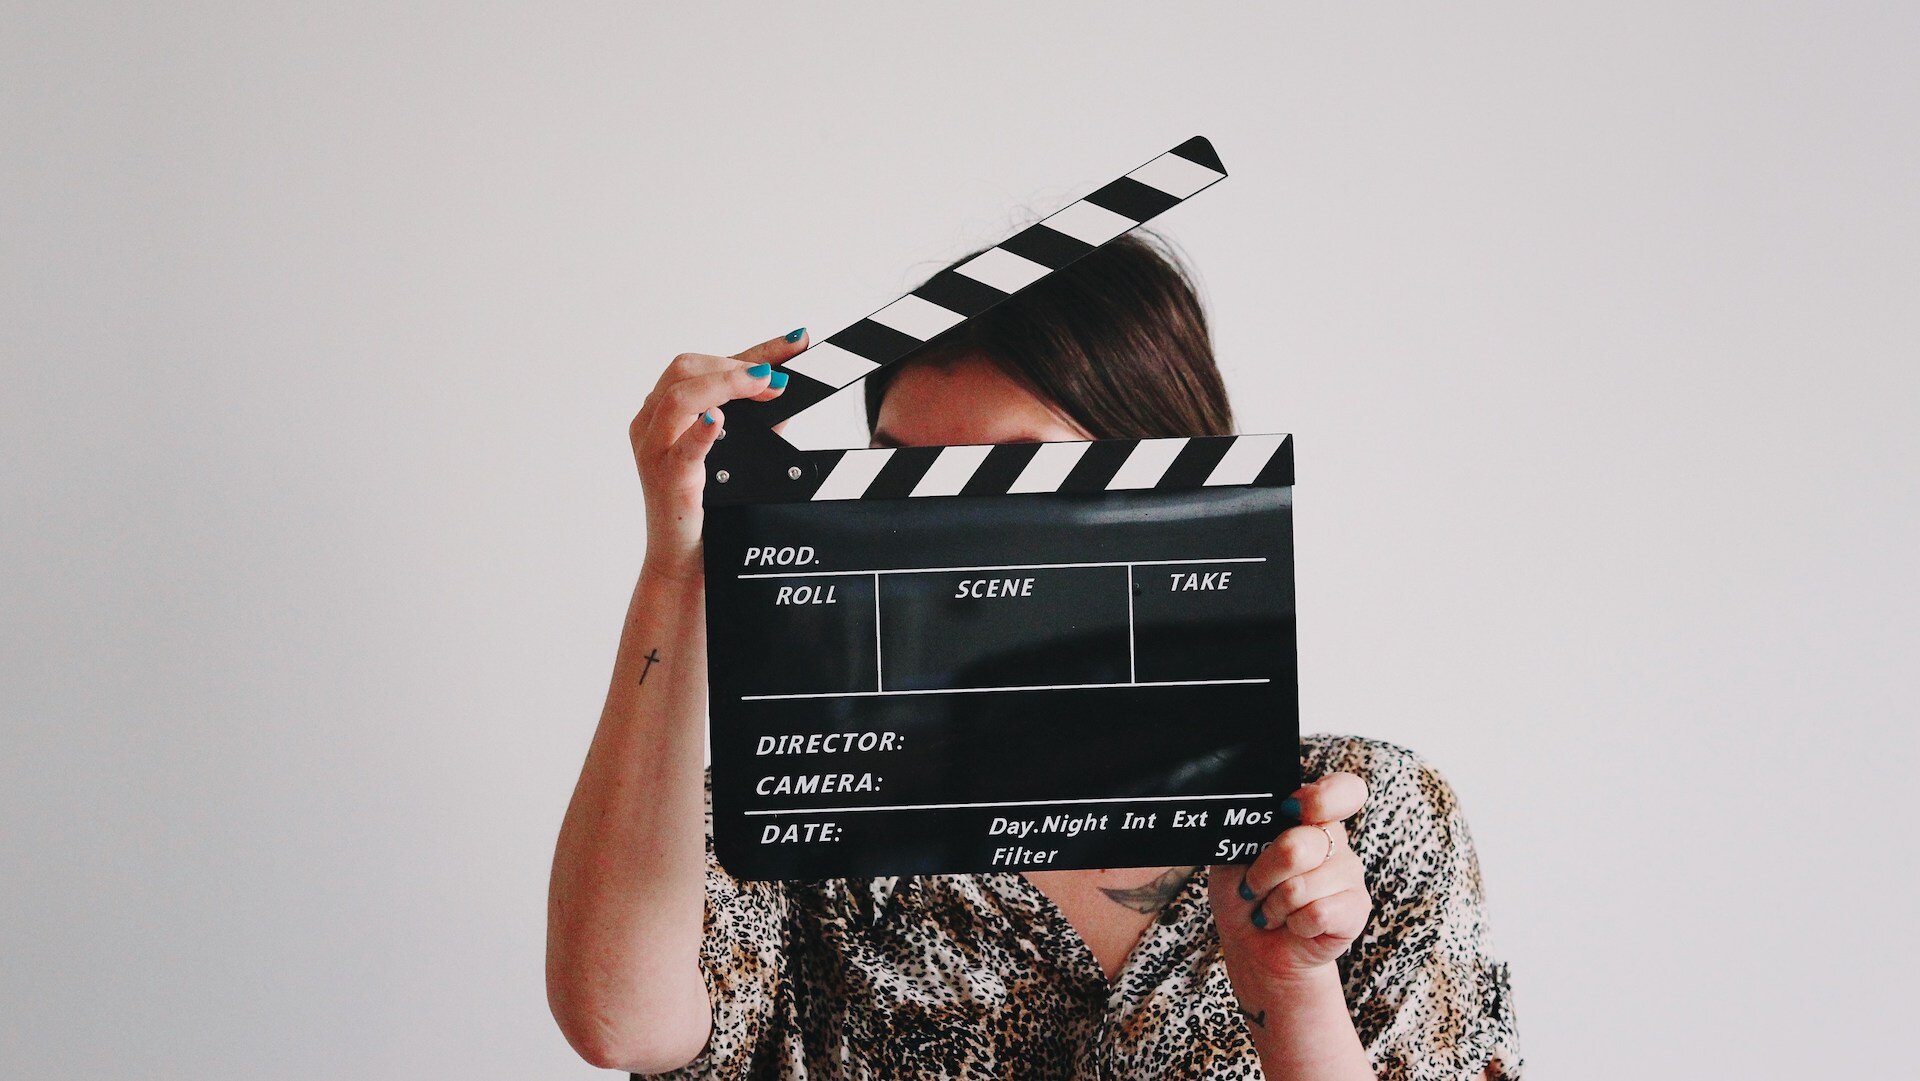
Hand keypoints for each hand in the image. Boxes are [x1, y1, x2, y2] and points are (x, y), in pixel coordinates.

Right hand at [629, 329, 808, 580]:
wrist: (685, 560)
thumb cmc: (708, 506)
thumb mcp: (738, 453)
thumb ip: (758, 420)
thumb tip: (786, 387)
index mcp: (663, 411)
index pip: (705, 364)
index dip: (754, 349)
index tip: (795, 341)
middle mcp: (651, 424)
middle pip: (686, 369)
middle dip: (737, 365)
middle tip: (779, 377)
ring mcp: (654, 451)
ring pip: (679, 396)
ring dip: (726, 384)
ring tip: (763, 385)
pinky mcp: (666, 480)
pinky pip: (680, 449)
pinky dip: (701, 431)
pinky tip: (718, 420)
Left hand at [1208, 772, 1372, 985]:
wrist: (1254, 946)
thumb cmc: (1244, 894)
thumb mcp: (1233, 856)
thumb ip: (1247, 831)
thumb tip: (1254, 814)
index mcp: (1308, 816)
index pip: (1343, 790)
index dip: (1323, 797)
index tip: (1290, 808)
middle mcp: (1334, 840)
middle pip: (1302, 845)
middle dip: (1264, 873)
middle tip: (1252, 887)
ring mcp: (1350, 873)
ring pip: (1304, 886)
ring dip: (1274, 905)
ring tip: (1272, 910)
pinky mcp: (1357, 908)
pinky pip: (1318, 913)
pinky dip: (1294, 924)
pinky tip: (1294, 925)